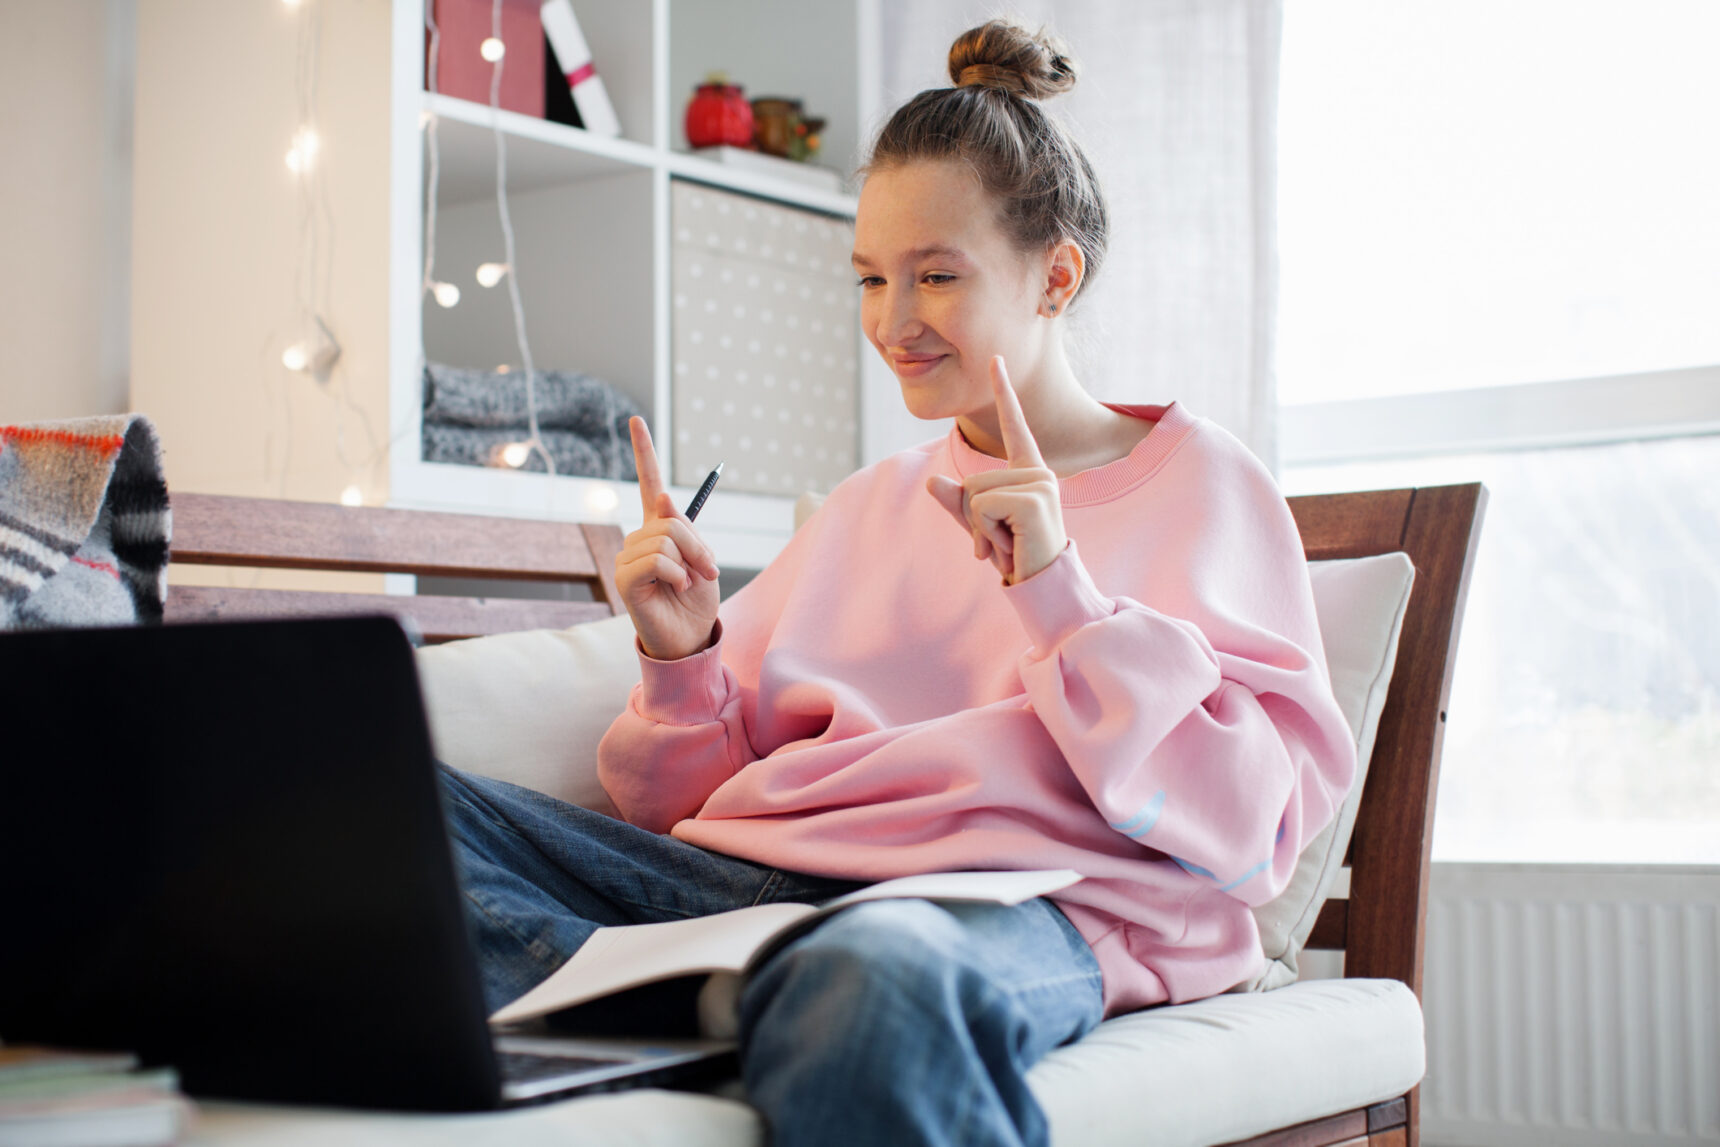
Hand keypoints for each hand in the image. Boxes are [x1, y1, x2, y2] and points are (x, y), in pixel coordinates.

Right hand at [615, 417, 721, 659]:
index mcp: (659, 529)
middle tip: (706, 571)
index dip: (644, 453)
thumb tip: (661, 499)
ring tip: (688, 584)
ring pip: (665, 538)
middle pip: (671, 520)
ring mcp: (628, 558)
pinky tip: (675, 589)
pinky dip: (675, 574)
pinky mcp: (624, 579)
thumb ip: (685, 529)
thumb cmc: (698, 600)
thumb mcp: (703, 558)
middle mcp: (638, 539)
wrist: (692, 637)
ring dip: (689, 562)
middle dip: (698, 544)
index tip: (636, 421)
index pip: (649, 484)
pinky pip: (655, 560)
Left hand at [926, 357, 1065, 583]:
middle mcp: (1038, 472)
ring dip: (980, 526)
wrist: (1042, 585)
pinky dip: (985, 531)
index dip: (1004, 391)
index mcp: (1028, 471)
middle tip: (1001, 538)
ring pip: (974, 492)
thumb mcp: (978, 526)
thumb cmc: (1015, 554)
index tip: (996, 359)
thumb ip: (956, 503)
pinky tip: (1010, 544)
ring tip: (1008, 541)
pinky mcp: (1034, 499)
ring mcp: (1040, 483)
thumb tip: (930, 483)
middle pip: (973, 478)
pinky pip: (981, 506)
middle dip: (972, 515)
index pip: (1014, 425)